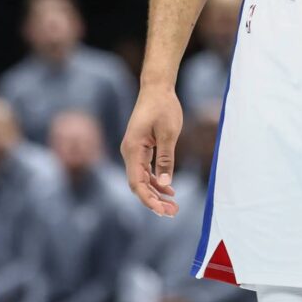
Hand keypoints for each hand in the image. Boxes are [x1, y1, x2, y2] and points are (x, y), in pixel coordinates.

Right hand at [121, 84, 182, 216]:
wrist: (156, 88)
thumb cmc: (163, 107)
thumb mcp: (169, 133)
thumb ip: (166, 159)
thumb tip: (165, 184)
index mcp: (132, 149)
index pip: (137, 183)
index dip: (148, 199)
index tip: (162, 211)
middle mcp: (129, 152)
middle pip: (138, 185)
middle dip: (154, 201)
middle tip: (172, 212)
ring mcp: (133, 151)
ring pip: (142, 180)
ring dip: (156, 193)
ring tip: (173, 206)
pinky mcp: (140, 149)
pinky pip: (145, 171)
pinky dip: (156, 181)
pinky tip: (169, 190)